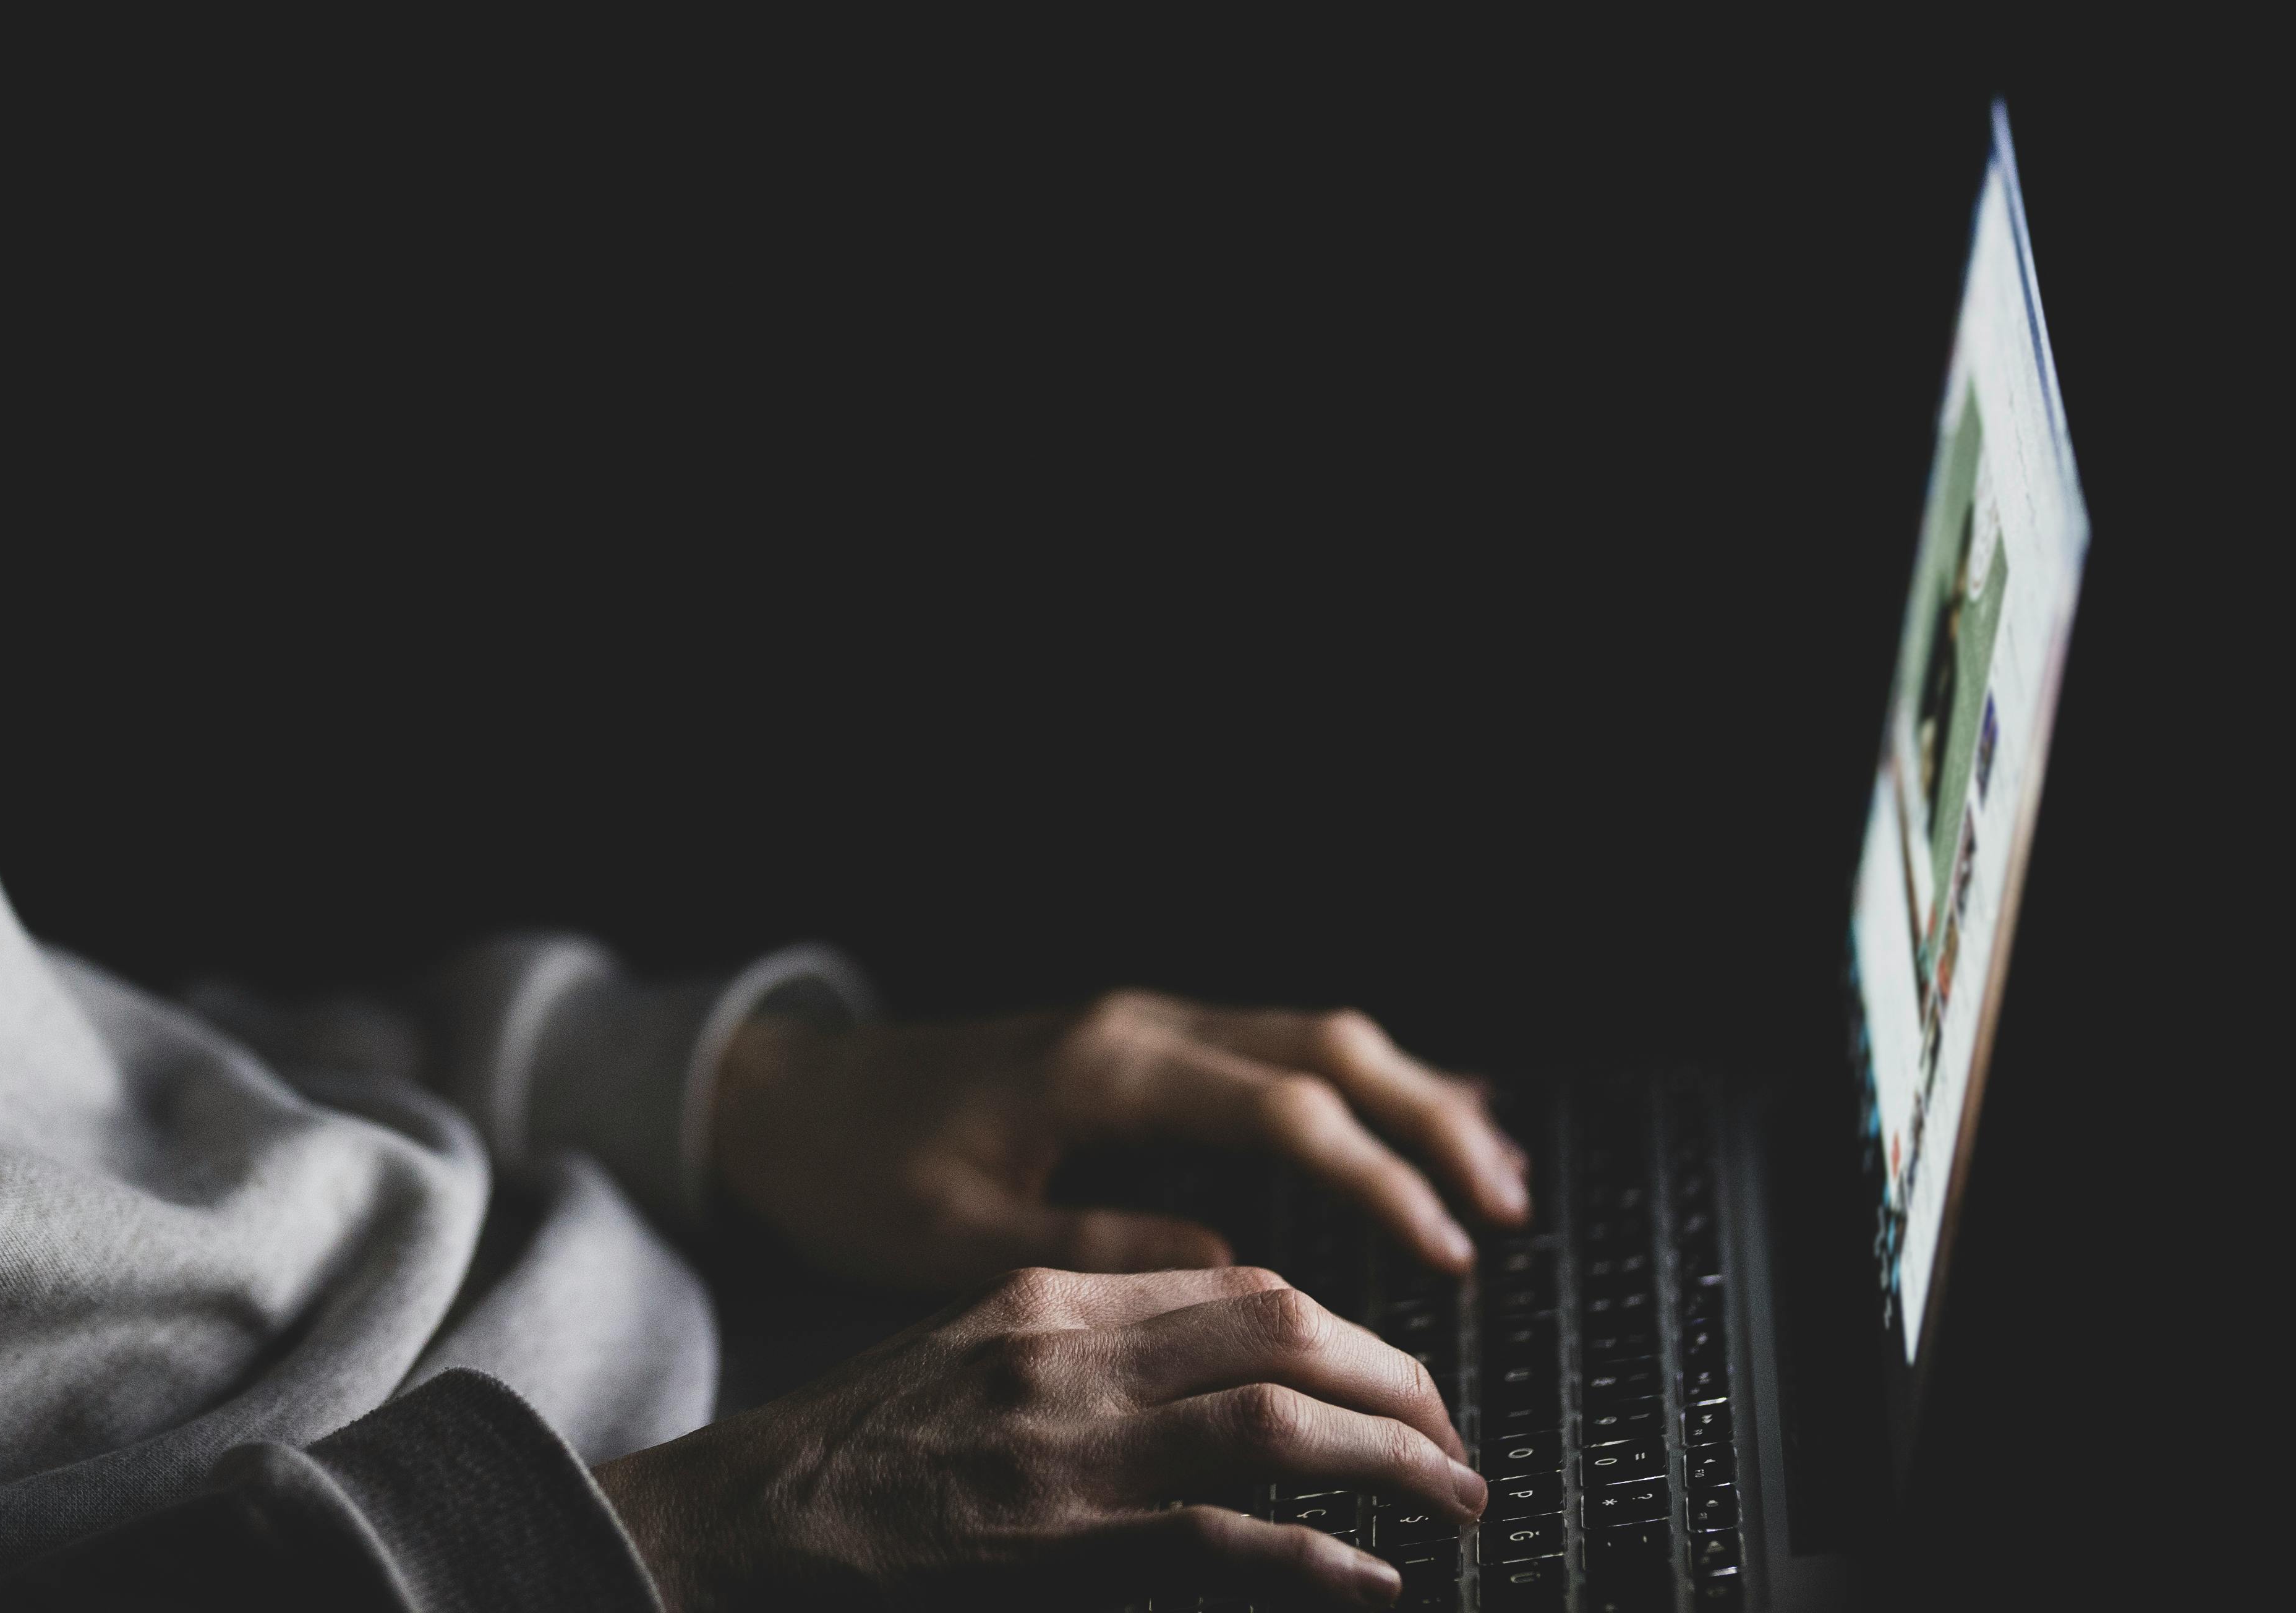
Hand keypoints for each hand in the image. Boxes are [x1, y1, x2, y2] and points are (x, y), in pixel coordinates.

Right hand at [596, 1264, 1481, 1607]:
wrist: (747, 1514)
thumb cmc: (858, 1451)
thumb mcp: (971, 1357)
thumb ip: (1082, 1349)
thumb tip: (1215, 1373)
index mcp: (1048, 1298)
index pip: (1236, 1282)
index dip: (1339, 1327)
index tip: (1393, 1376)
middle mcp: (1069, 1352)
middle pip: (1280, 1325)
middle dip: (1394, 1375)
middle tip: (1454, 1433)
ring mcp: (1070, 1445)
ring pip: (1278, 1419)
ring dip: (1390, 1456)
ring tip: (1454, 1495)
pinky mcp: (1065, 1539)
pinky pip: (1225, 1540)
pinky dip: (1316, 1557)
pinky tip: (1371, 1577)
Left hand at [708, 994, 1527, 1289]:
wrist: (785, 1101)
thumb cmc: (859, 1176)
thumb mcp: (963, 1235)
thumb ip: (1101, 1248)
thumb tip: (1230, 1269)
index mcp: (1104, 1070)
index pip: (1285, 1111)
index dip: (1380, 1179)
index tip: (1450, 1249)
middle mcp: (1138, 1028)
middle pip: (1325, 1050)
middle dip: (1430, 1122)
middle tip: (1511, 1207)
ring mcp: (1140, 1026)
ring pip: (1310, 1036)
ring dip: (1408, 1096)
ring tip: (1494, 1173)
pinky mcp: (1136, 1046)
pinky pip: (1269, 1046)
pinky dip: (1352, 1083)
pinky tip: (1405, 1124)